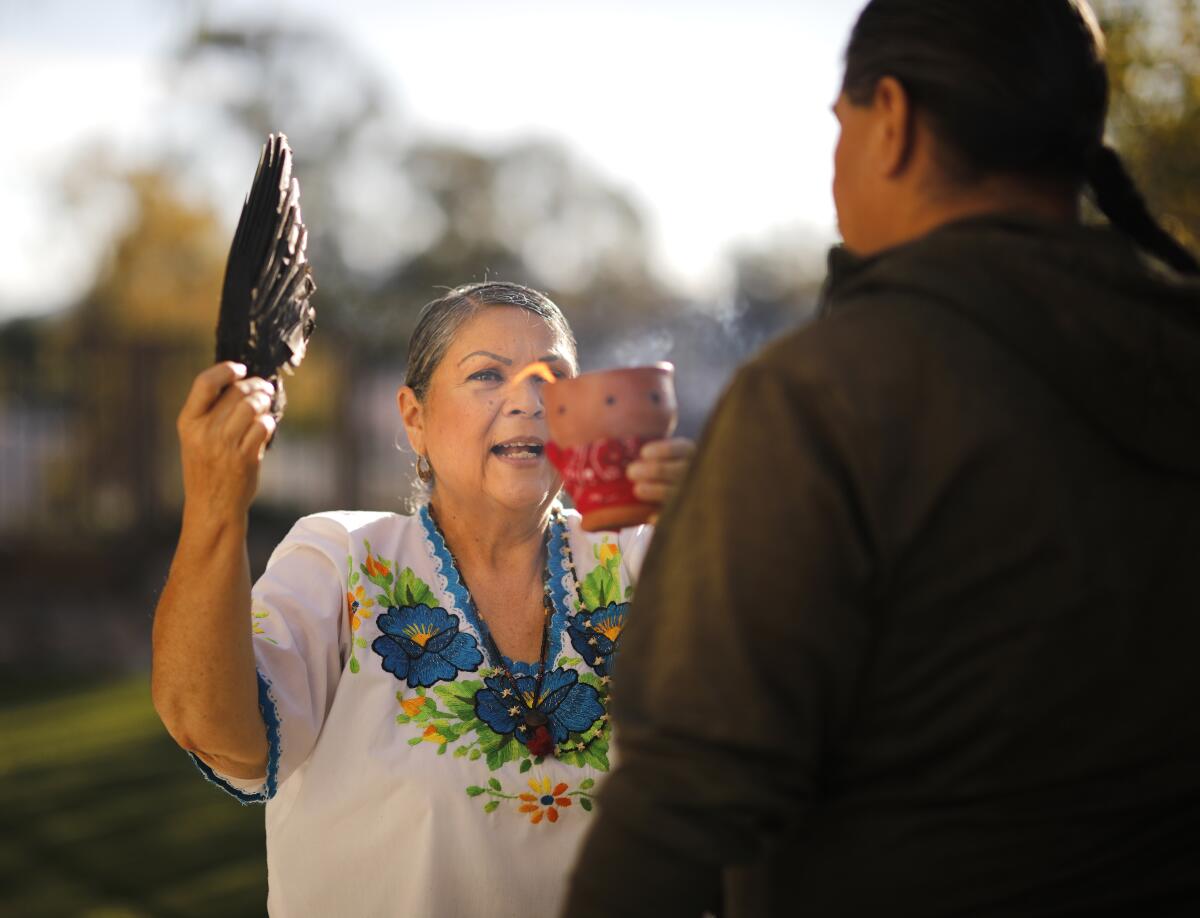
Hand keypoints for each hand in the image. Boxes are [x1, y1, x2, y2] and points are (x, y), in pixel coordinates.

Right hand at [176, 362, 275, 521]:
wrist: (212, 505)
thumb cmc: (207, 468)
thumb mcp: (196, 438)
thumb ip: (211, 413)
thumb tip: (241, 382)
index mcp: (188, 422)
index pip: (205, 383)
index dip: (225, 370)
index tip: (240, 368)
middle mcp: (205, 431)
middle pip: (236, 392)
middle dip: (255, 385)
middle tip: (264, 387)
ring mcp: (225, 444)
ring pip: (252, 405)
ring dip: (264, 400)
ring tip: (266, 402)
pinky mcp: (245, 457)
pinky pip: (263, 426)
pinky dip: (268, 421)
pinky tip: (266, 425)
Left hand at [626, 437, 695, 522]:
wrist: (670, 500)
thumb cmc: (652, 471)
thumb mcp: (654, 455)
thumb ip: (641, 451)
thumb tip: (603, 432)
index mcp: (687, 454)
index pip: (682, 448)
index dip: (665, 450)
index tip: (643, 452)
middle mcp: (693, 473)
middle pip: (679, 470)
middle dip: (656, 470)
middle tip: (631, 472)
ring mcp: (690, 494)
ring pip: (678, 492)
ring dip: (657, 491)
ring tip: (638, 489)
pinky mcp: (684, 514)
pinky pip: (676, 515)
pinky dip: (664, 516)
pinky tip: (651, 517)